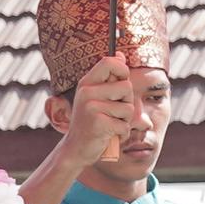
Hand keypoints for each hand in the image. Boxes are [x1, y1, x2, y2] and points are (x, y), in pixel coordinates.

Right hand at [63, 52, 145, 169]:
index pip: (110, 62)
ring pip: (128, 108)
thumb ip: (109, 77)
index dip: (123, 70)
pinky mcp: (98, 123)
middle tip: (113, 113)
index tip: (122, 81)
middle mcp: (87, 92)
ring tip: (110, 125)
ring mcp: (91, 107)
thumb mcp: (96, 96)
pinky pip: (125, 126)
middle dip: (127, 102)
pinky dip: (122, 134)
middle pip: (127, 87)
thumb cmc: (91, 122)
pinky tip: (109, 136)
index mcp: (87, 83)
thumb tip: (121, 54)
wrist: (76, 148)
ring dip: (124, 121)